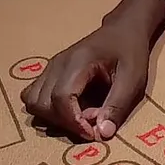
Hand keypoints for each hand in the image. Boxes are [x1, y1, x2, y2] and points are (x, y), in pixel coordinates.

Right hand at [22, 0, 164, 140]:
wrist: (122, 31)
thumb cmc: (130, 52)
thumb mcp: (133, 80)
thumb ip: (117, 106)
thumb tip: (102, 133)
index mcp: (77, 62)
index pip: (60, 98)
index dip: (73, 122)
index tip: (92, 133)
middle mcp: (57, 64)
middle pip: (41, 102)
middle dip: (64, 122)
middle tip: (90, 124)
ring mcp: (50, 67)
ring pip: (32, 101)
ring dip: (52, 117)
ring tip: (80, 118)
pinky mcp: (49, 73)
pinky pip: (34, 95)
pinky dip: (47, 109)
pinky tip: (70, 110)